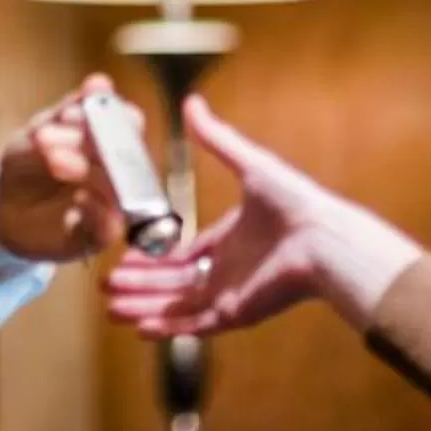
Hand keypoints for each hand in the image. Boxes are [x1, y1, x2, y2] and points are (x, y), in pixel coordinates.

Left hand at [0, 73, 127, 264]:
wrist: (4, 213)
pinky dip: (98, 210)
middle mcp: (118, 173)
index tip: (81, 105)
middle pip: (129, 153)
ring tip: (52, 158)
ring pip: (118, 186)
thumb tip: (100, 82)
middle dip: (96, 138)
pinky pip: (109, 225)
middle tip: (61, 126)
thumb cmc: (28, 166)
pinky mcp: (97, 236)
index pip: (129, 121)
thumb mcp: (38, 133)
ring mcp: (112, 205)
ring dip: (88, 168)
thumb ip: (67, 113)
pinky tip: (80, 200)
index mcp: (108, 142)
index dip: (113, 111)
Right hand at [102, 97, 422, 338]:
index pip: (183, 255)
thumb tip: (192, 102)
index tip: (125, 257)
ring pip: (176, 306)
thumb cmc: (295, 201)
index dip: (152, 258)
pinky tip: (140, 327)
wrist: (324, 237)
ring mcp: (231, 294)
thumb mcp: (248, 162)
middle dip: (139, 285)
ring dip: (144, 307)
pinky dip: (168, 328)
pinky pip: (195, 325)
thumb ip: (216, 137)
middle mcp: (228, 271)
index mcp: (230, 240)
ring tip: (111, 308)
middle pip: (173, 283)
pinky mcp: (236, 313)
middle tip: (106, 285)